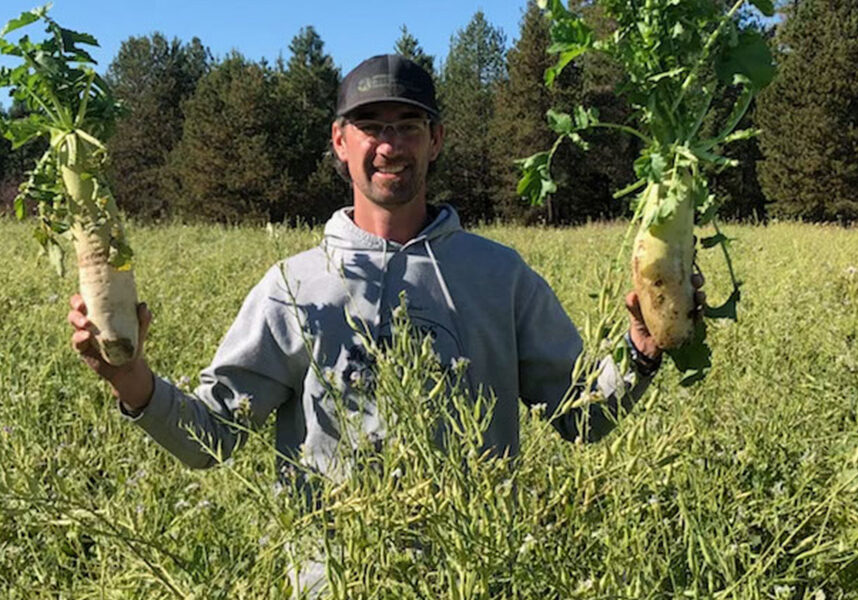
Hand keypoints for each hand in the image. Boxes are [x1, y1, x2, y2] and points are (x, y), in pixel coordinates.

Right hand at [68, 294, 154, 409]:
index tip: (88, 290)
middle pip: (76, 307)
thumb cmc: (133, 343)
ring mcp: (84, 333)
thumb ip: (143, 318)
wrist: (128, 367)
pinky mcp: (82, 348)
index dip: (86, 292)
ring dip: (77, 319)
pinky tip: (86, 336)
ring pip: (74, 321)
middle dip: (77, 303)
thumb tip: (143, 305)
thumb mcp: (140, 330)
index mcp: (101, 312)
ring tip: (86, 323)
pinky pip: (76, 340)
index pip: (89, 298)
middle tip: (83, 306)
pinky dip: (79, 337)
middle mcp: (90, 320)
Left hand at [625, 273, 705, 360]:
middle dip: (697, 281)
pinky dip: (700, 314)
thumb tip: (632, 296)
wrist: (642, 346)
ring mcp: (683, 312)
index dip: (684, 269)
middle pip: (691, 286)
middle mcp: (677, 300)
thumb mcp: (634, 311)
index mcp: (666, 291)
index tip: (688, 264)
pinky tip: (700, 311)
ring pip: (697, 300)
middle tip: (696, 280)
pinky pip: (697, 318)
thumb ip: (632, 304)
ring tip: (699, 296)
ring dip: (701, 296)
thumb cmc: (638, 323)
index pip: (677, 277)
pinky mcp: (687, 325)